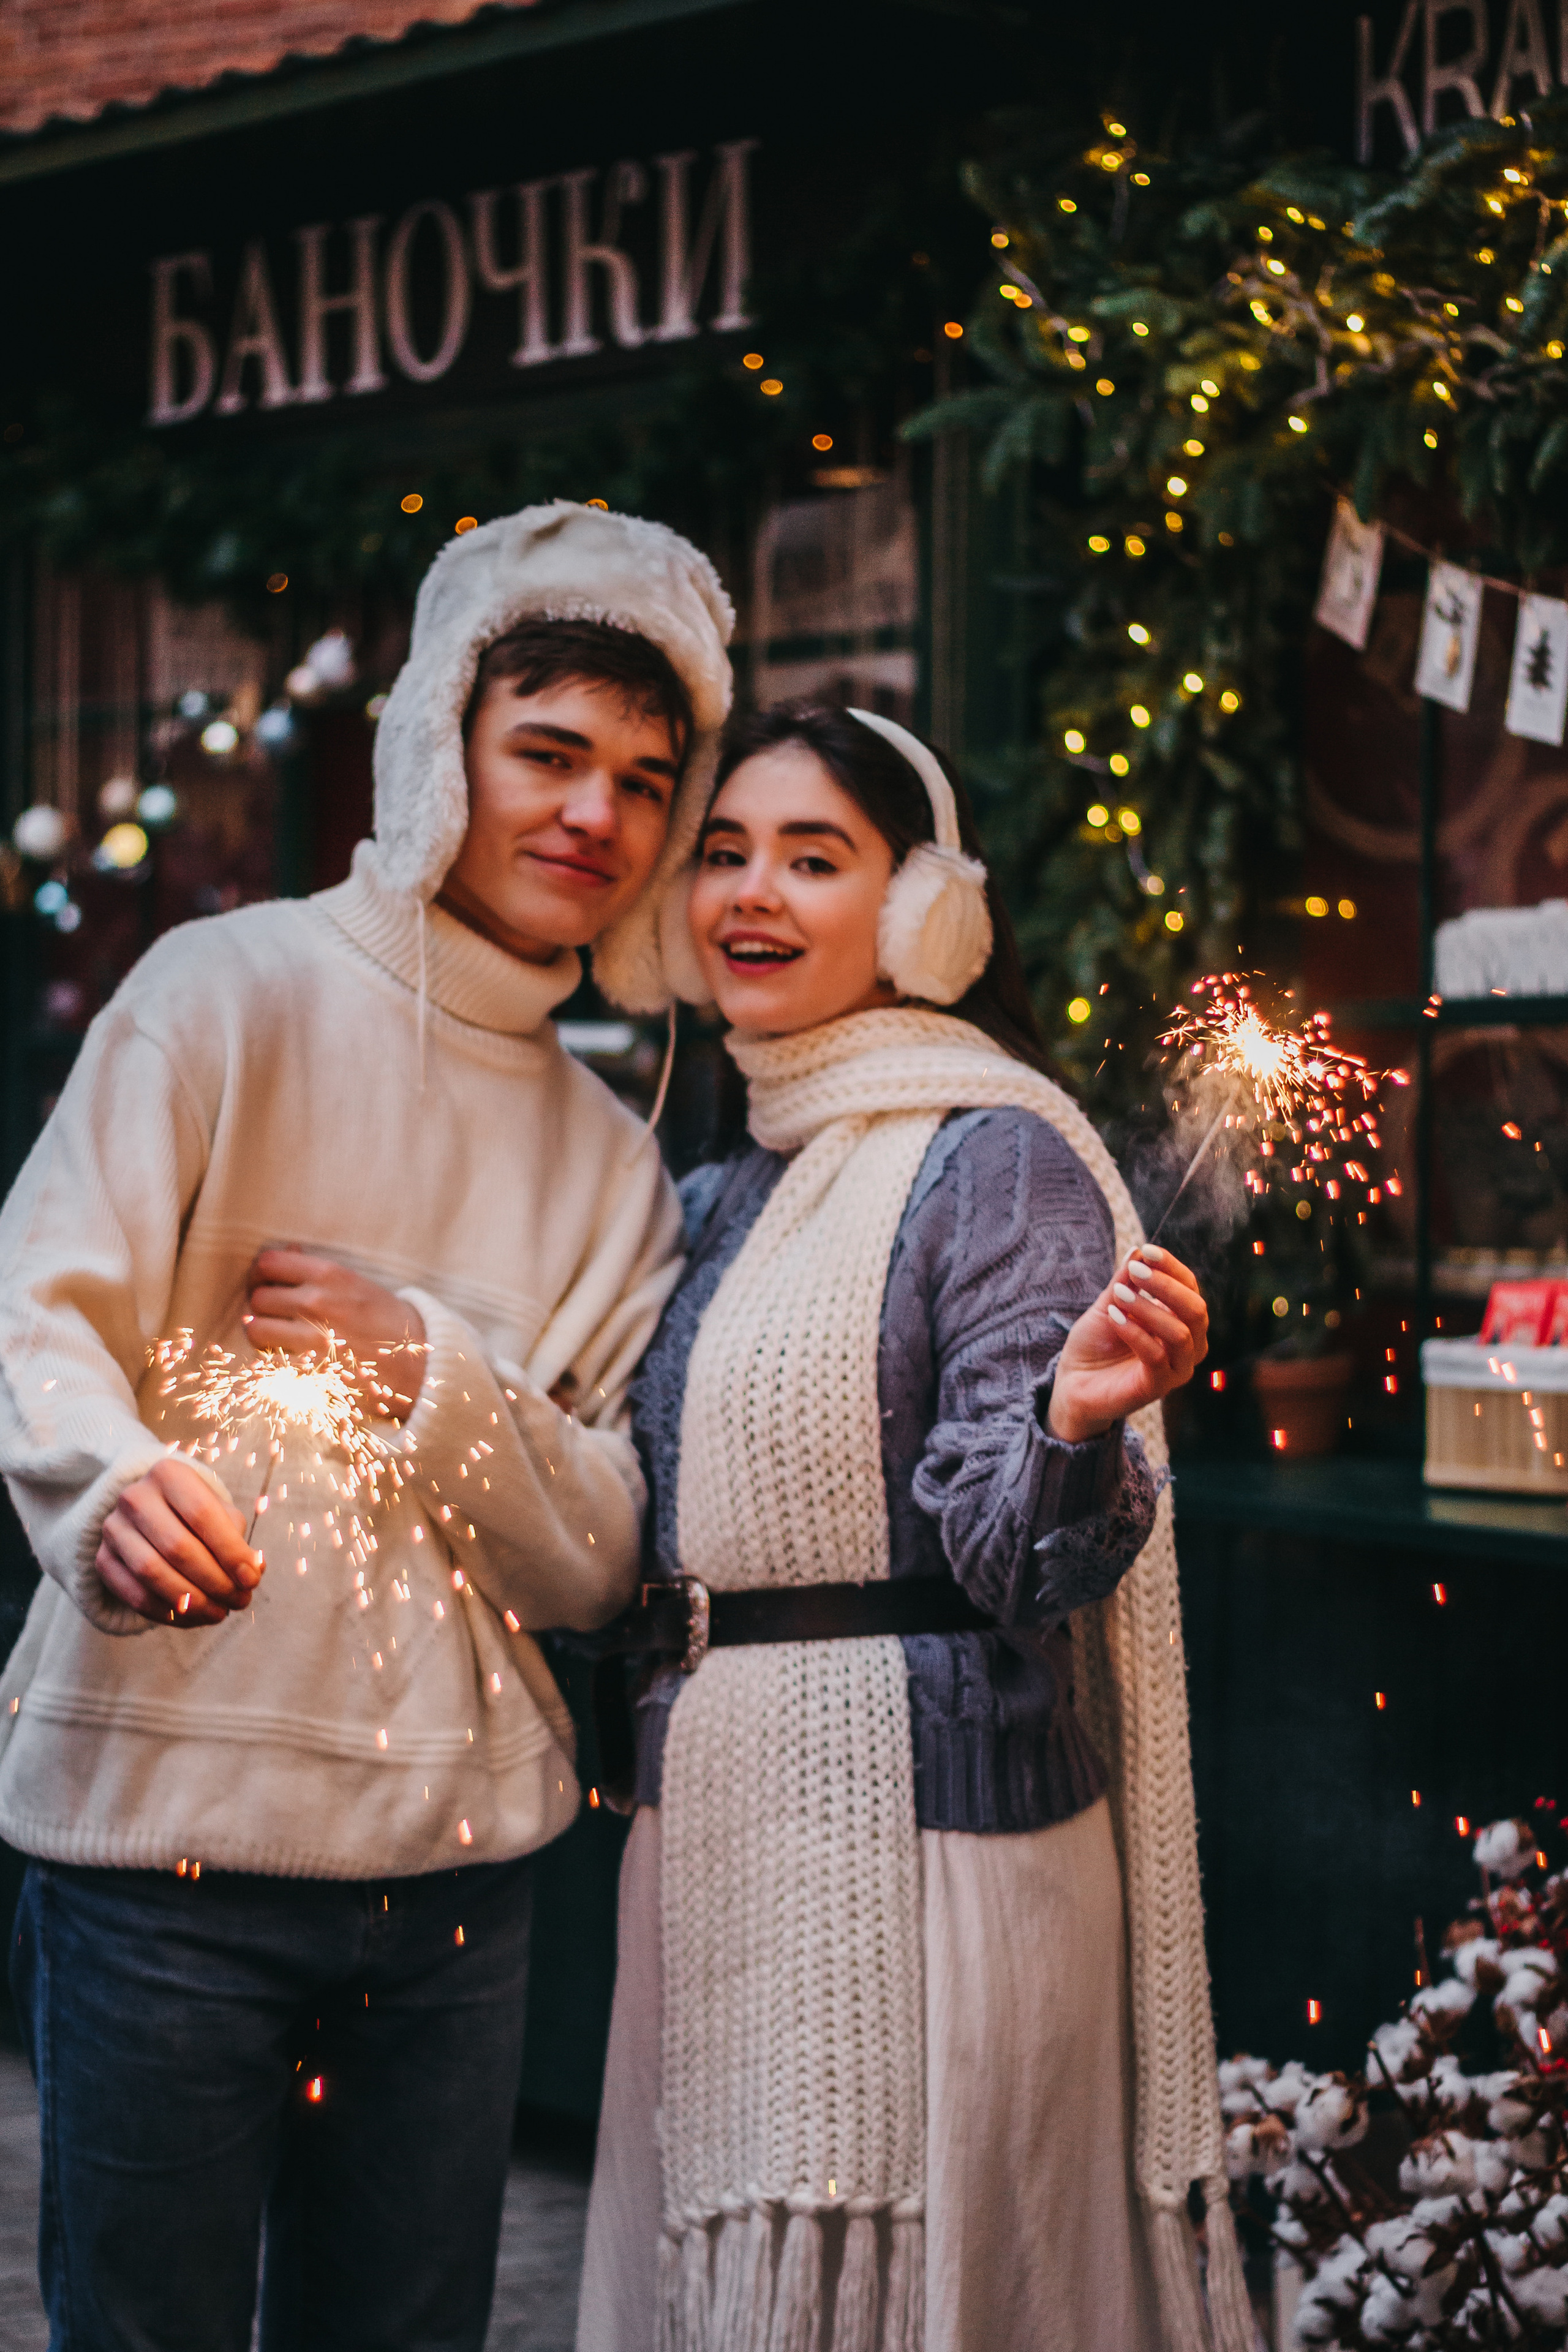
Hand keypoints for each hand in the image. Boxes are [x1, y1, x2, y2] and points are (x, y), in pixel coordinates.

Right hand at [98, 1454, 262, 1627]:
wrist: (148, 1513)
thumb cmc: (195, 1514)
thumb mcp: (219, 1512)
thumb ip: (237, 1539)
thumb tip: (253, 1571)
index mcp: (168, 1474)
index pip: (202, 1514)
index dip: (230, 1551)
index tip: (252, 1579)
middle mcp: (135, 1497)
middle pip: (178, 1547)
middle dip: (215, 1581)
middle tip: (240, 1600)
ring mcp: (113, 1528)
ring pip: (152, 1573)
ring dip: (192, 1601)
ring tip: (220, 1613)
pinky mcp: (103, 1559)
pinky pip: (134, 1594)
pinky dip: (167, 1612)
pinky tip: (192, 1617)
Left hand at [243, 1249, 426, 1422]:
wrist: (417, 1363)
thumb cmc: (386, 1320)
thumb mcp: (355, 1283)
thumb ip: (316, 1269)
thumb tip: (287, 1250)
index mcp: (330, 1275)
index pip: (268, 1263)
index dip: (259, 1273)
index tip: (264, 1281)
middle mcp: (318, 1303)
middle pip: (258, 1297)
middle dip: (260, 1305)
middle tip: (271, 1312)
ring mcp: (312, 1338)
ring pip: (256, 1329)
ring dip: (260, 1331)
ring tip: (274, 1334)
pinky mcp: (309, 1368)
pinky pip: (269, 1358)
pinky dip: (271, 1356)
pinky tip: (286, 1354)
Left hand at [1046, 1243, 1208, 1443]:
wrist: (1074, 1382)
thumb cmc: (1097, 1342)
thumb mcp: (1109, 1304)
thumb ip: (1125, 1281)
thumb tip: (1138, 1251)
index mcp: (1181, 1320)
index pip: (1190, 1288)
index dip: (1171, 1267)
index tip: (1146, 1250)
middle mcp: (1189, 1344)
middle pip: (1196, 1310)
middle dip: (1166, 1286)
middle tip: (1135, 1271)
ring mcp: (1177, 1368)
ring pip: (1179, 1333)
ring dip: (1147, 1308)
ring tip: (1117, 1296)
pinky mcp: (1158, 1387)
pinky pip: (1156, 1356)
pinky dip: (1135, 1332)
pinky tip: (1114, 1317)